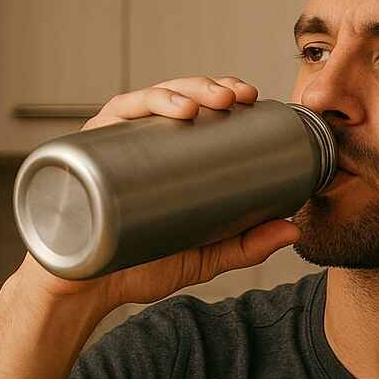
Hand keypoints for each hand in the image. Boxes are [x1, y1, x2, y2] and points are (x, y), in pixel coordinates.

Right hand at [11, 75, 300, 314]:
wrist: (84, 291)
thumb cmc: (139, 265)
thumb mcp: (203, 256)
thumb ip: (246, 246)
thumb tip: (294, 230)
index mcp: (166, 154)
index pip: (197, 110)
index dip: (225, 93)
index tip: (254, 97)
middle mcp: (138, 142)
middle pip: (177, 97)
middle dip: (212, 86)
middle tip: (241, 96)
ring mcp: (112, 144)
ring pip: (149, 99)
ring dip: (185, 89)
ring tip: (215, 101)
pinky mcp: (87, 151)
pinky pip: (115, 116)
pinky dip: (145, 105)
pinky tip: (174, 110)